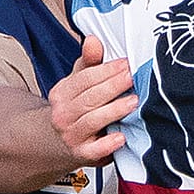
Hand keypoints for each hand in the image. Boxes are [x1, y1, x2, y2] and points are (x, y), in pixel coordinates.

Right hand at [49, 36, 135, 164]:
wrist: (59, 142)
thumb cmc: (76, 109)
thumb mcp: (78, 83)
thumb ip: (89, 62)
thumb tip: (93, 40)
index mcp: (62, 93)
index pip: (84, 79)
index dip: (106, 70)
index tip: (125, 64)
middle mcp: (63, 114)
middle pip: (90, 98)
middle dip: (113, 86)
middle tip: (132, 78)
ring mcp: (72, 135)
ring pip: (94, 120)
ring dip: (115, 110)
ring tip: (133, 101)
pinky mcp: (82, 154)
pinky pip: (94, 150)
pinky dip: (107, 145)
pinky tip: (121, 137)